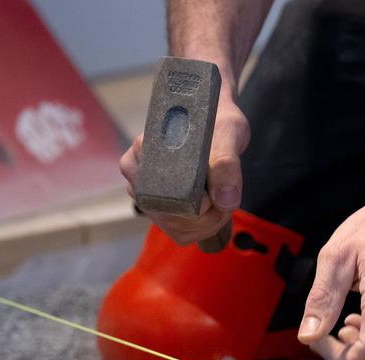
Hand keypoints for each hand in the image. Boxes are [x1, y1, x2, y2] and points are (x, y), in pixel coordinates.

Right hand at [120, 90, 249, 244]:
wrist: (217, 124)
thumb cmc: (218, 123)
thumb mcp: (228, 132)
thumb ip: (226, 163)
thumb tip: (224, 200)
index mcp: (142, 151)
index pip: (165, 197)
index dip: (200, 204)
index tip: (221, 190)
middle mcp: (136, 175)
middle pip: (171, 218)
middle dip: (207, 215)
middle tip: (226, 194)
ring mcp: (145, 195)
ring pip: (177, 229)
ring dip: (208, 221)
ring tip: (221, 196)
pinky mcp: (158, 209)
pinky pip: (180, 232)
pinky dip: (204, 226)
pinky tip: (214, 207)